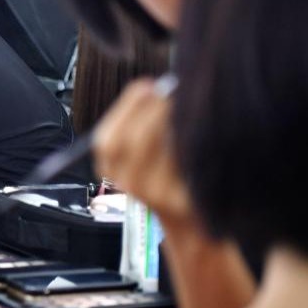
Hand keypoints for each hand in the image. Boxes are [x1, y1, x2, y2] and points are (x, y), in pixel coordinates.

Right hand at [92, 78, 195, 230]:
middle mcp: (128, 184)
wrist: (186, 222)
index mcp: (111, 169)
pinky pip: (187, 161)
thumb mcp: (140, 155)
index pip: (107, 139)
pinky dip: (193, 140)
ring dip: (175, 121)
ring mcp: (156, 195)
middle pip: (132, 142)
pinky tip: (199, 128)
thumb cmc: (164, 177)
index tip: (146, 85)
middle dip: (153, 109)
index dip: (127, 107)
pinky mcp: (183, 201)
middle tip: (171, 91)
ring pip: (162, 149)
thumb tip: (156, 87)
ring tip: (186, 106)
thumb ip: (140, 123)